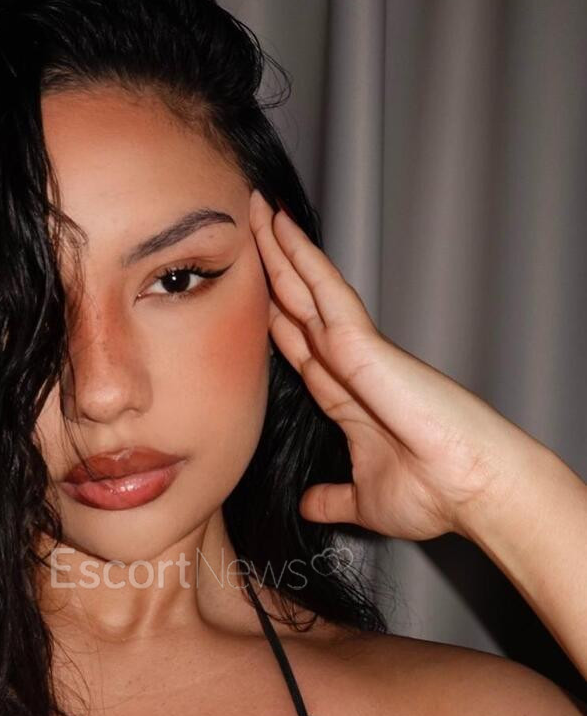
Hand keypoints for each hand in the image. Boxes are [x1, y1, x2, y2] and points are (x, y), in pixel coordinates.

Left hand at [250, 189, 526, 539]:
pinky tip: (282, 232)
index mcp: (349, 398)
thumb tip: (311, 505)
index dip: (275, 318)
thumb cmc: (434, 492)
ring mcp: (360, 351)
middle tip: (246, 226)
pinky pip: (327, 294)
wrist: (471, 490)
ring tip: (256, 210)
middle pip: (300, 307)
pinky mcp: (366, 347)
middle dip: (273, 270)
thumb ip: (334, 497)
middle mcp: (352, 366)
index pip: (300, 348)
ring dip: (282, 250)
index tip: (250, 295)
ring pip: (310, 289)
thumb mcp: (363, 498)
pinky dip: (304, 262)